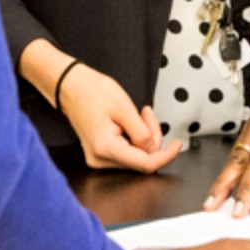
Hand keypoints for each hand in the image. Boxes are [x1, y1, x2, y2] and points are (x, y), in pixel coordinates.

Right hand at [60, 65, 185, 173]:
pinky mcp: (100, 153)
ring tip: (139, 114)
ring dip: (144, 136)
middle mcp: (100, 159)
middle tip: (148, 113)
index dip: (166, 156)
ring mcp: (99, 158)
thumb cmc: (92, 92)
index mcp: (106, 148)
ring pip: (136, 156)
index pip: (145, 164)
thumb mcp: (124, 108)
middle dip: (152, 138)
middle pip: (141, 159)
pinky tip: (131, 121)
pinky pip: (127, 151)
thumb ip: (142, 133)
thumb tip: (153, 150)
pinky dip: (135, 137)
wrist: (71, 86)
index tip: (177, 145)